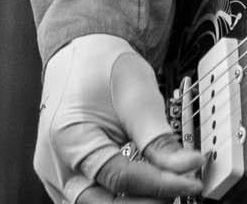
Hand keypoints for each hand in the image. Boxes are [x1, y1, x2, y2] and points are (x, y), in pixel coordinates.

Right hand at [32, 34, 205, 201]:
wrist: (80, 56)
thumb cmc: (101, 68)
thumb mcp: (137, 93)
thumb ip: (159, 137)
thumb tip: (187, 167)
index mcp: (68, 137)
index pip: (120, 179)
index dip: (161, 185)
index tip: (191, 182)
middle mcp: (55, 163)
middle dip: (146, 201)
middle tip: (178, 187)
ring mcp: (56, 175)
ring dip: (133, 202)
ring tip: (164, 186)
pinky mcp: (64, 178)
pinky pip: (92, 198)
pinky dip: (119, 198)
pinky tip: (143, 189)